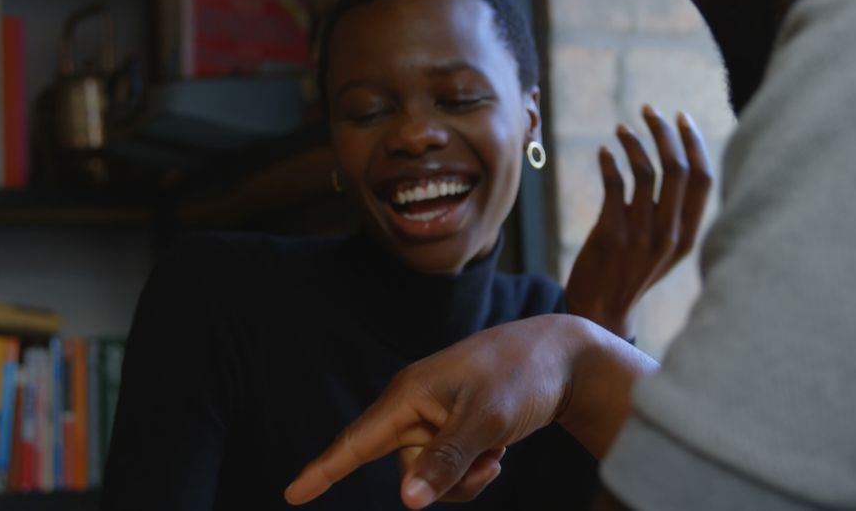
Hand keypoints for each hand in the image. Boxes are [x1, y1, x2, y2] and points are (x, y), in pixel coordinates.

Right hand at [284, 314, 656, 508]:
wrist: (563, 358)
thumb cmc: (521, 376)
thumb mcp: (486, 421)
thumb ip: (445, 462)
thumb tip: (407, 502)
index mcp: (409, 395)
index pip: (356, 441)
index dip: (323, 470)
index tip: (292, 493)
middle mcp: (414, 405)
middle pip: (404, 470)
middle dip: (445, 481)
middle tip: (489, 460)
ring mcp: (434, 416)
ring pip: (429, 475)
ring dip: (464, 478)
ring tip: (496, 452)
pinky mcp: (454, 425)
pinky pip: (449, 468)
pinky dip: (473, 470)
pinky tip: (498, 450)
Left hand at [566, 105, 712, 337]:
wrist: (599, 312)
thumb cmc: (631, 275)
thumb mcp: (665, 251)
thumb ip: (674, 215)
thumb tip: (676, 165)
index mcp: (688, 236)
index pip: (704, 179)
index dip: (694, 143)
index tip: (681, 117)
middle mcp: (669, 234)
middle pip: (677, 168)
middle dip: (664, 131)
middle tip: (650, 110)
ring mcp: (641, 235)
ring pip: (645, 171)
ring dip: (633, 142)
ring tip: (621, 129)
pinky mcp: (611, 234)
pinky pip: (615, 184)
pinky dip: (610, 162)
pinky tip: (604, 153)